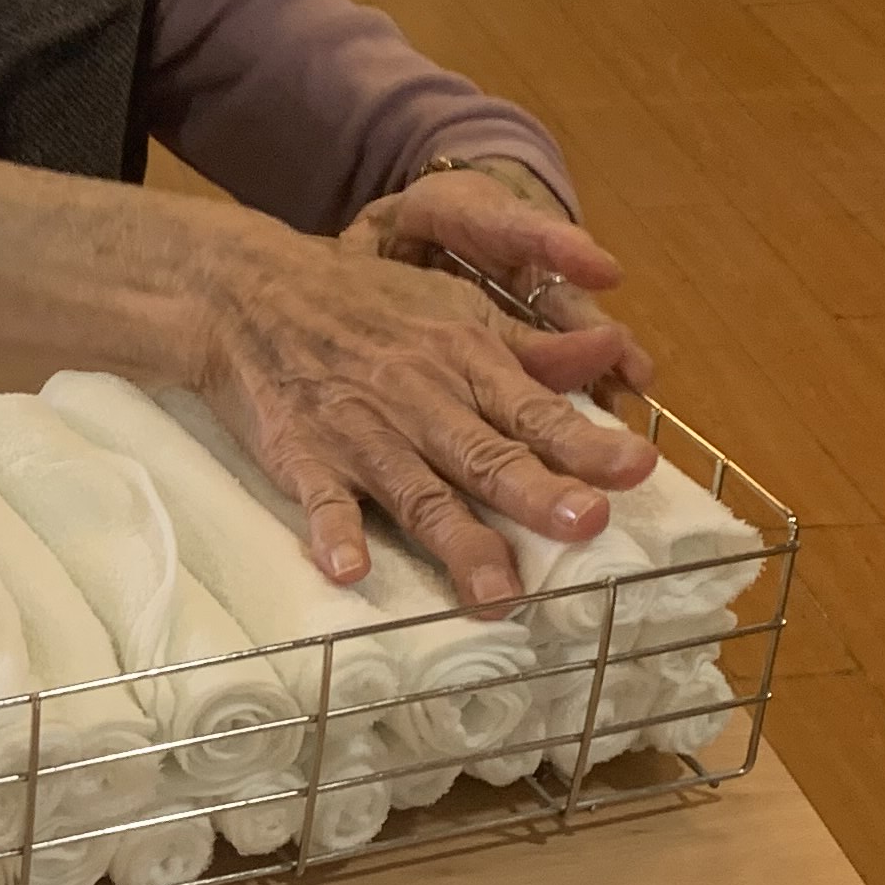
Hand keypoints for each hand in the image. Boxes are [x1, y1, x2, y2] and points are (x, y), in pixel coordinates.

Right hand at [0, 144, 658, 612]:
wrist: (247, 291)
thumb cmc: (360, 305)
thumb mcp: (452, 310)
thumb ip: (531, 347)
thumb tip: (615, 354)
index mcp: (462, 362)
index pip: (535, 410)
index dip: (586, 444)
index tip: (638, 471)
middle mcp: (419, 399)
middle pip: (486, 454)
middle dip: (536, 493)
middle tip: (584, 528)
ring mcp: (359, 432)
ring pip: (417, 492)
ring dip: (456, 542)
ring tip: (494, 593)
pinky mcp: (302, 456)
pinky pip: (318, 500)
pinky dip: (330, 534)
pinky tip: (345, 573)